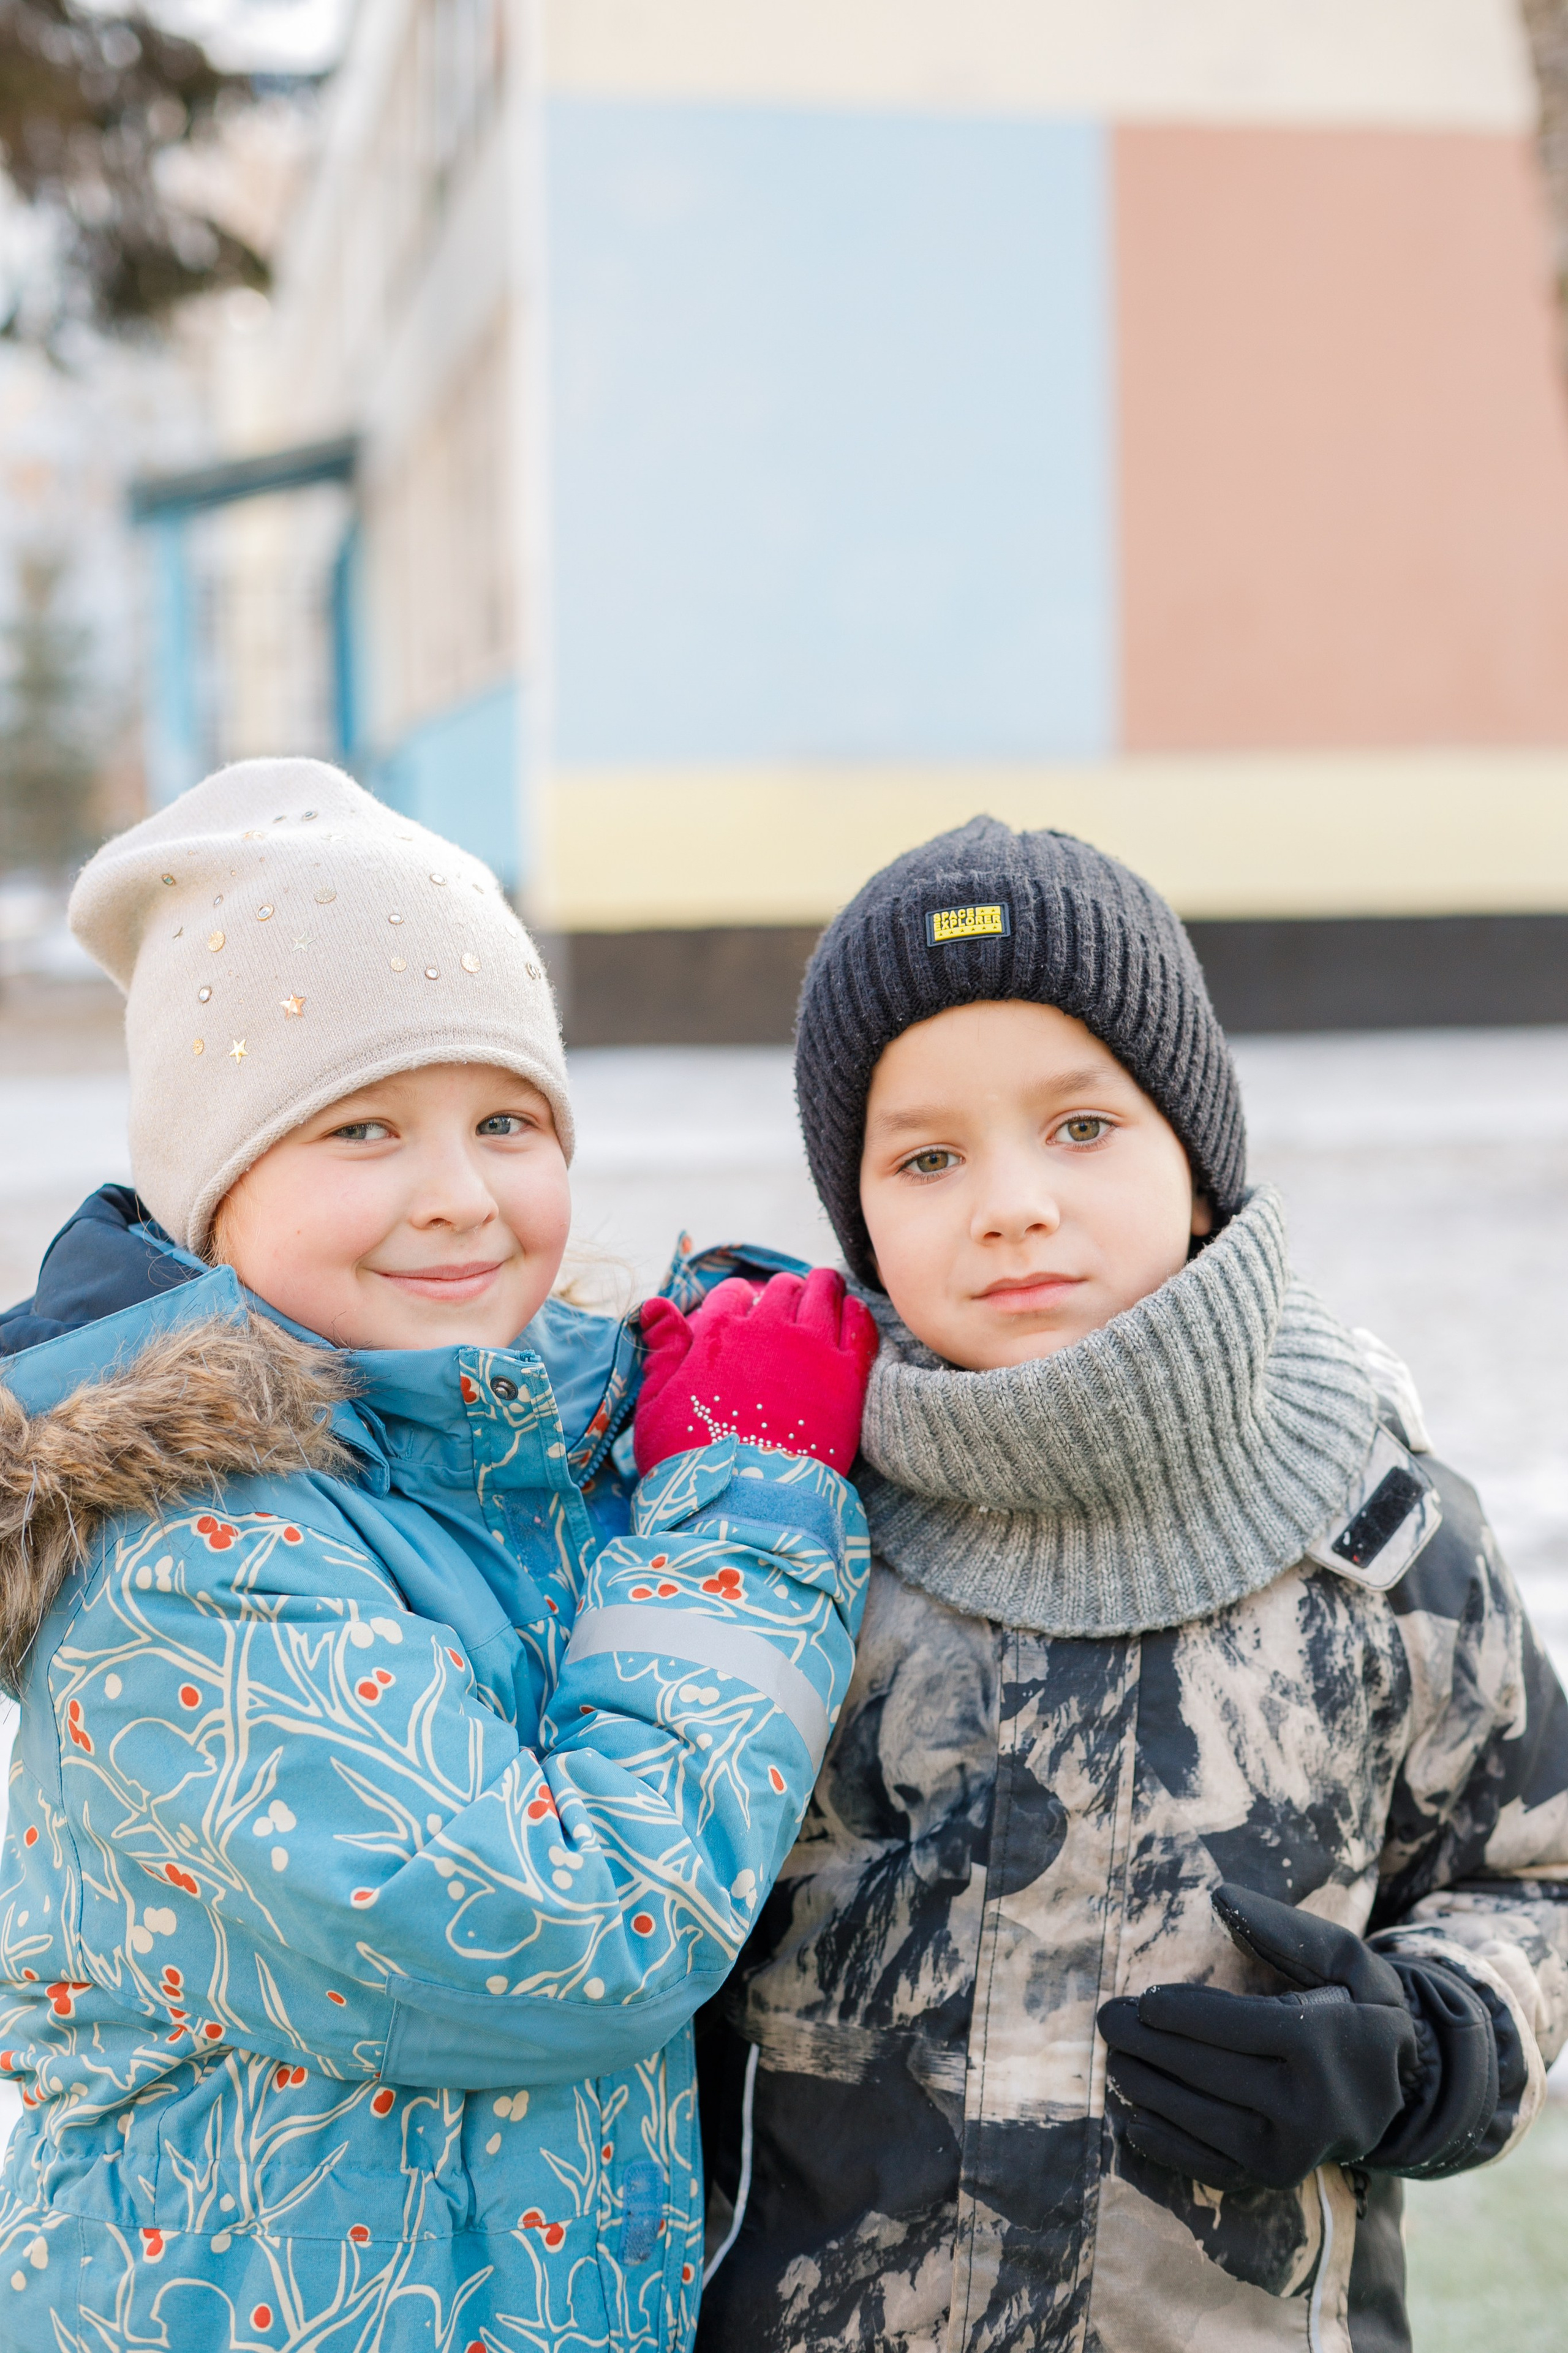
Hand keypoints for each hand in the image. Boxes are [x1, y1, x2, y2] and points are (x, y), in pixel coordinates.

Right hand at [634, 1269, 878, 1476]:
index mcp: (719, 1332)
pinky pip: (859, 1325)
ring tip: (822, 1294)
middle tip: (786, 1306)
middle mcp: (768, 1329)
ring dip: (820, 1290)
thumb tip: (654, 1303)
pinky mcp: (847, 1376)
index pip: (733, 1293)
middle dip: (781, 1295)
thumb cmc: (689, 1459)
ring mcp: (811, 1349)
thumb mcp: (657, 1403)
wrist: (741, 1505)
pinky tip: (850, 1314)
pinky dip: (854, 1313)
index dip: (737, 1300)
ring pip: (823, 1293)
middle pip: (782, 1290)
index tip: (742, 1312)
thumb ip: (662, 1348)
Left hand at [1097, 1883, 1497, 2190]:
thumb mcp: (1344, 1956)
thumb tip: (1219, 1895)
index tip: (1143, 1999)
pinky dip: (1165, 2143)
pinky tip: (1130, 2116)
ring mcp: (1292, 2150)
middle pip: (1208, 2072)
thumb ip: (1284, 1927)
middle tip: (1107, 2020)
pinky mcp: (1277, 2178)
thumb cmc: (1359, 2006)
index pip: (1236, 2026)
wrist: (1398, 2087)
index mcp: (1327, 2043)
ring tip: (1113, 2058)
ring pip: (1200, 2120)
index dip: (1181, 2013)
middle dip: (1148, 2044)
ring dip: (1147, 2088)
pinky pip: (1209, 2164)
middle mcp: (1310, 2106)